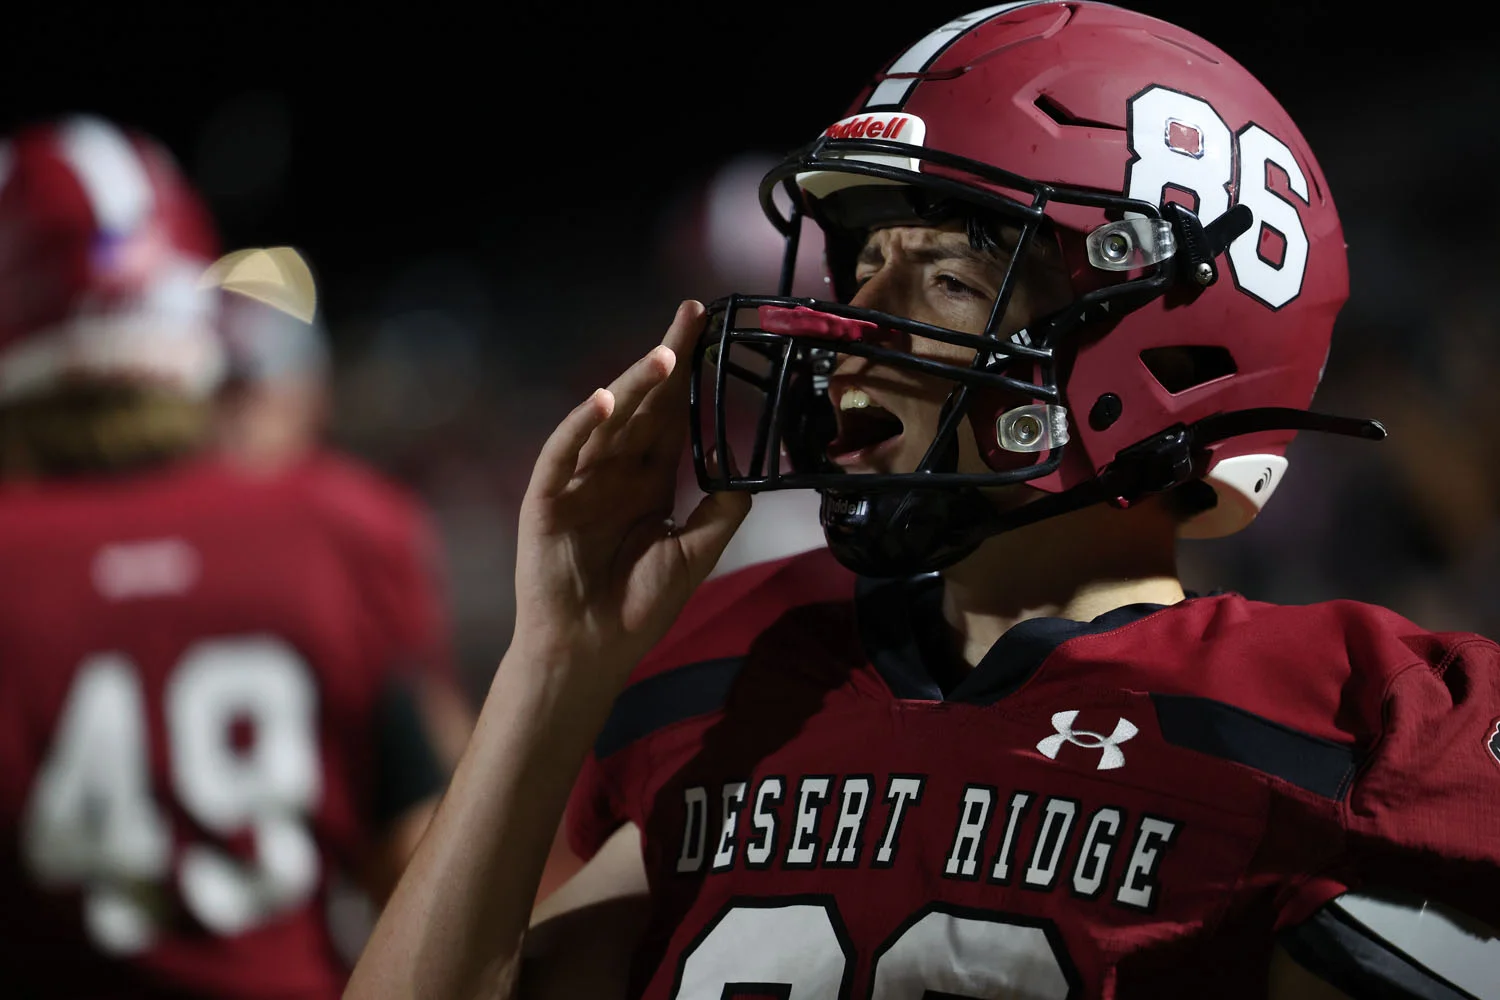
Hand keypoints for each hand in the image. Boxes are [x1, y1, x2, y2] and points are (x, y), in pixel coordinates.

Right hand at [511, 300, 751, 685]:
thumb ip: (722, 510)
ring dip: (633, 386)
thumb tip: (755, 469)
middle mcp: (614, 471)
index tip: (712, 332)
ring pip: (608, 420)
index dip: (690, 376)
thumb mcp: (695, 554)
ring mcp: (579, 481)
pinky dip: (581, 425)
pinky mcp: (547, 500)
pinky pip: (563, 453)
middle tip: (692, 315)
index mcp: (648, 481)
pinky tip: (604, 400)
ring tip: (664, 355)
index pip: (672, 416)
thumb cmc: (638, 608)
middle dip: (667, 361)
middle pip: (643, 404)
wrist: (592, 652)